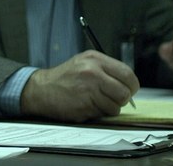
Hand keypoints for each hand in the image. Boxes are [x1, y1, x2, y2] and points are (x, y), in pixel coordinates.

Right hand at [21, 50, 138, 121]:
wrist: (41, 89)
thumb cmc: (65, 78)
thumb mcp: (84, 63)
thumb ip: (107, 70)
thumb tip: (129, 85)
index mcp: (94, 59)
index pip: (128, 74)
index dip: (131, 85)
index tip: (126, 90)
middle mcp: (92, 72)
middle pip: (125, 92)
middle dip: (121, 99)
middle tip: (111, 98)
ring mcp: (88, 89)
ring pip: (116, 106)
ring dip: (109, 107)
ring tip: (95, 101)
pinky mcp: (84, 105)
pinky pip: (104, 114)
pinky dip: (98, 113)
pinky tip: (86, 105)